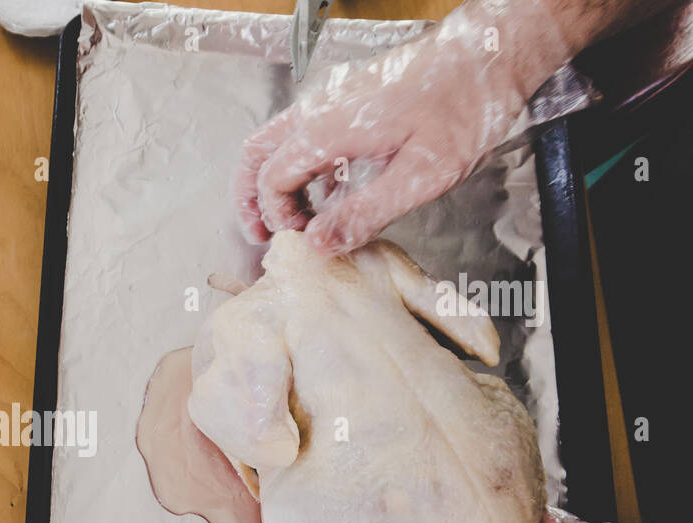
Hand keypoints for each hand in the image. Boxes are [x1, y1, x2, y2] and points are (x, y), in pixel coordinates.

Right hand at [236, 1, 566, 253]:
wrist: (489, 55)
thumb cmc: (464, 108)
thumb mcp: (420, 176)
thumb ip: (364, 213)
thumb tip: (318, 246)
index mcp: (329, 129)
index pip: (272, 178)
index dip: (278, 216)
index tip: (304, 240)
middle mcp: (320, 110)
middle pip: (257, 153)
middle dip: (252, 198)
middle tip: (263, 235)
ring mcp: (332, 102)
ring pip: (276, 141)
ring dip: (273, 181)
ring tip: (291, 219)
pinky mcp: (349, 102)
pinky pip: (304, 135)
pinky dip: (299, 167)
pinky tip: (325, 194)